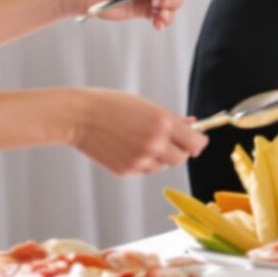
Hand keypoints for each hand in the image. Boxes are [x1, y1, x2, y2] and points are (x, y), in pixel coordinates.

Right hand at [69, 90, 205, 176]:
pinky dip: (141, 161)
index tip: (199, 140)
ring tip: (140, 140)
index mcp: (163, 123)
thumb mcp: (145, 106)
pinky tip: (126, 147)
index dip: (198, 142)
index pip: (194, 142)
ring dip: (159, 157)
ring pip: (162, 165)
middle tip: (171, 142)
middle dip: (179, 151)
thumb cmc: (111, 106)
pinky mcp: (126, 170)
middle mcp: (155, 143)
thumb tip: (192, 125)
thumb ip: (171, 119)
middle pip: (181, 158)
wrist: (79, 117)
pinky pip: (143, 169)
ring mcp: (140, 159)